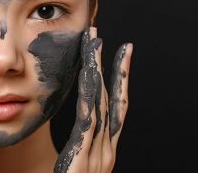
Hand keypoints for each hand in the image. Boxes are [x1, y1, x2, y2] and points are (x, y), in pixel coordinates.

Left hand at [54, 28, 132, 172]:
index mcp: (105, 152)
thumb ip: (80, 152)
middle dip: (109, 65)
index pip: (116, 108)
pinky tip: (90, 74)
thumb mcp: (77, 171)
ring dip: (98, 70)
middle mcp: (106, 150)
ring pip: (101, 102)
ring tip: (95, 43)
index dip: (120, 80)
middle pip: (111, 99)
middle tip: (103, 37)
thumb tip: (77, 132)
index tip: (120, 56)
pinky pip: (88, 120)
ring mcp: (99, 154)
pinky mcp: (83, 158)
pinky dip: (92, 94)